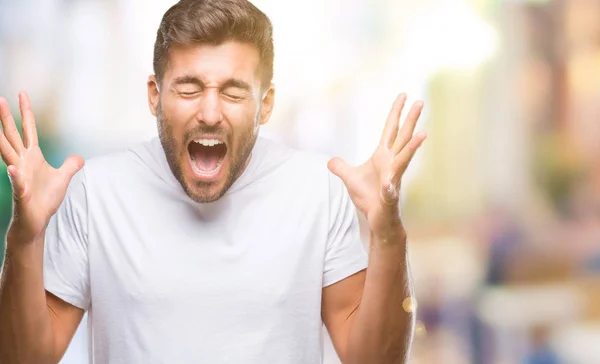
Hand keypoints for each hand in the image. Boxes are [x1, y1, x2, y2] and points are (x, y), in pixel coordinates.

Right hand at [0, 92, 83, 241]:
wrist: (36, 221)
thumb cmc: (45, 199)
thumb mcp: (63, 178)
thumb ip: (70, 166)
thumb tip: (80, 157)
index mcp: (32, 156)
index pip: (28, 129)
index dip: (26, 112)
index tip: (22, 94)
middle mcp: (22, 162)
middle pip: (13, 136)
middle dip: (7, 118)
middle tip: (0, 99)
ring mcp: (19, 176)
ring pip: (8, 154)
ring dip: (2, 141)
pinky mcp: (21, 192)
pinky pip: (17, 182)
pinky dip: (16, 176)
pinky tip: (13, 168)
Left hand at [328, 93, 425, 236]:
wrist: (378, 220)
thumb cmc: (369, 198)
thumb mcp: (349, 179)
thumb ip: (341, 167)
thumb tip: (330, 161)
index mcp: (383, 156)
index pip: (390, 130)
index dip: (396, 112)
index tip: (404, 95)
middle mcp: (392, 164)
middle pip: (403, 138)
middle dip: (411, 120)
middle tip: (420, 102)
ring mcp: (394, 180)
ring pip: (404, 160)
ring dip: (413, 147)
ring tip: (423, 134)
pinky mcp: (390, 198)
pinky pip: (390, 192)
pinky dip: (388, 189)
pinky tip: (387, 186)